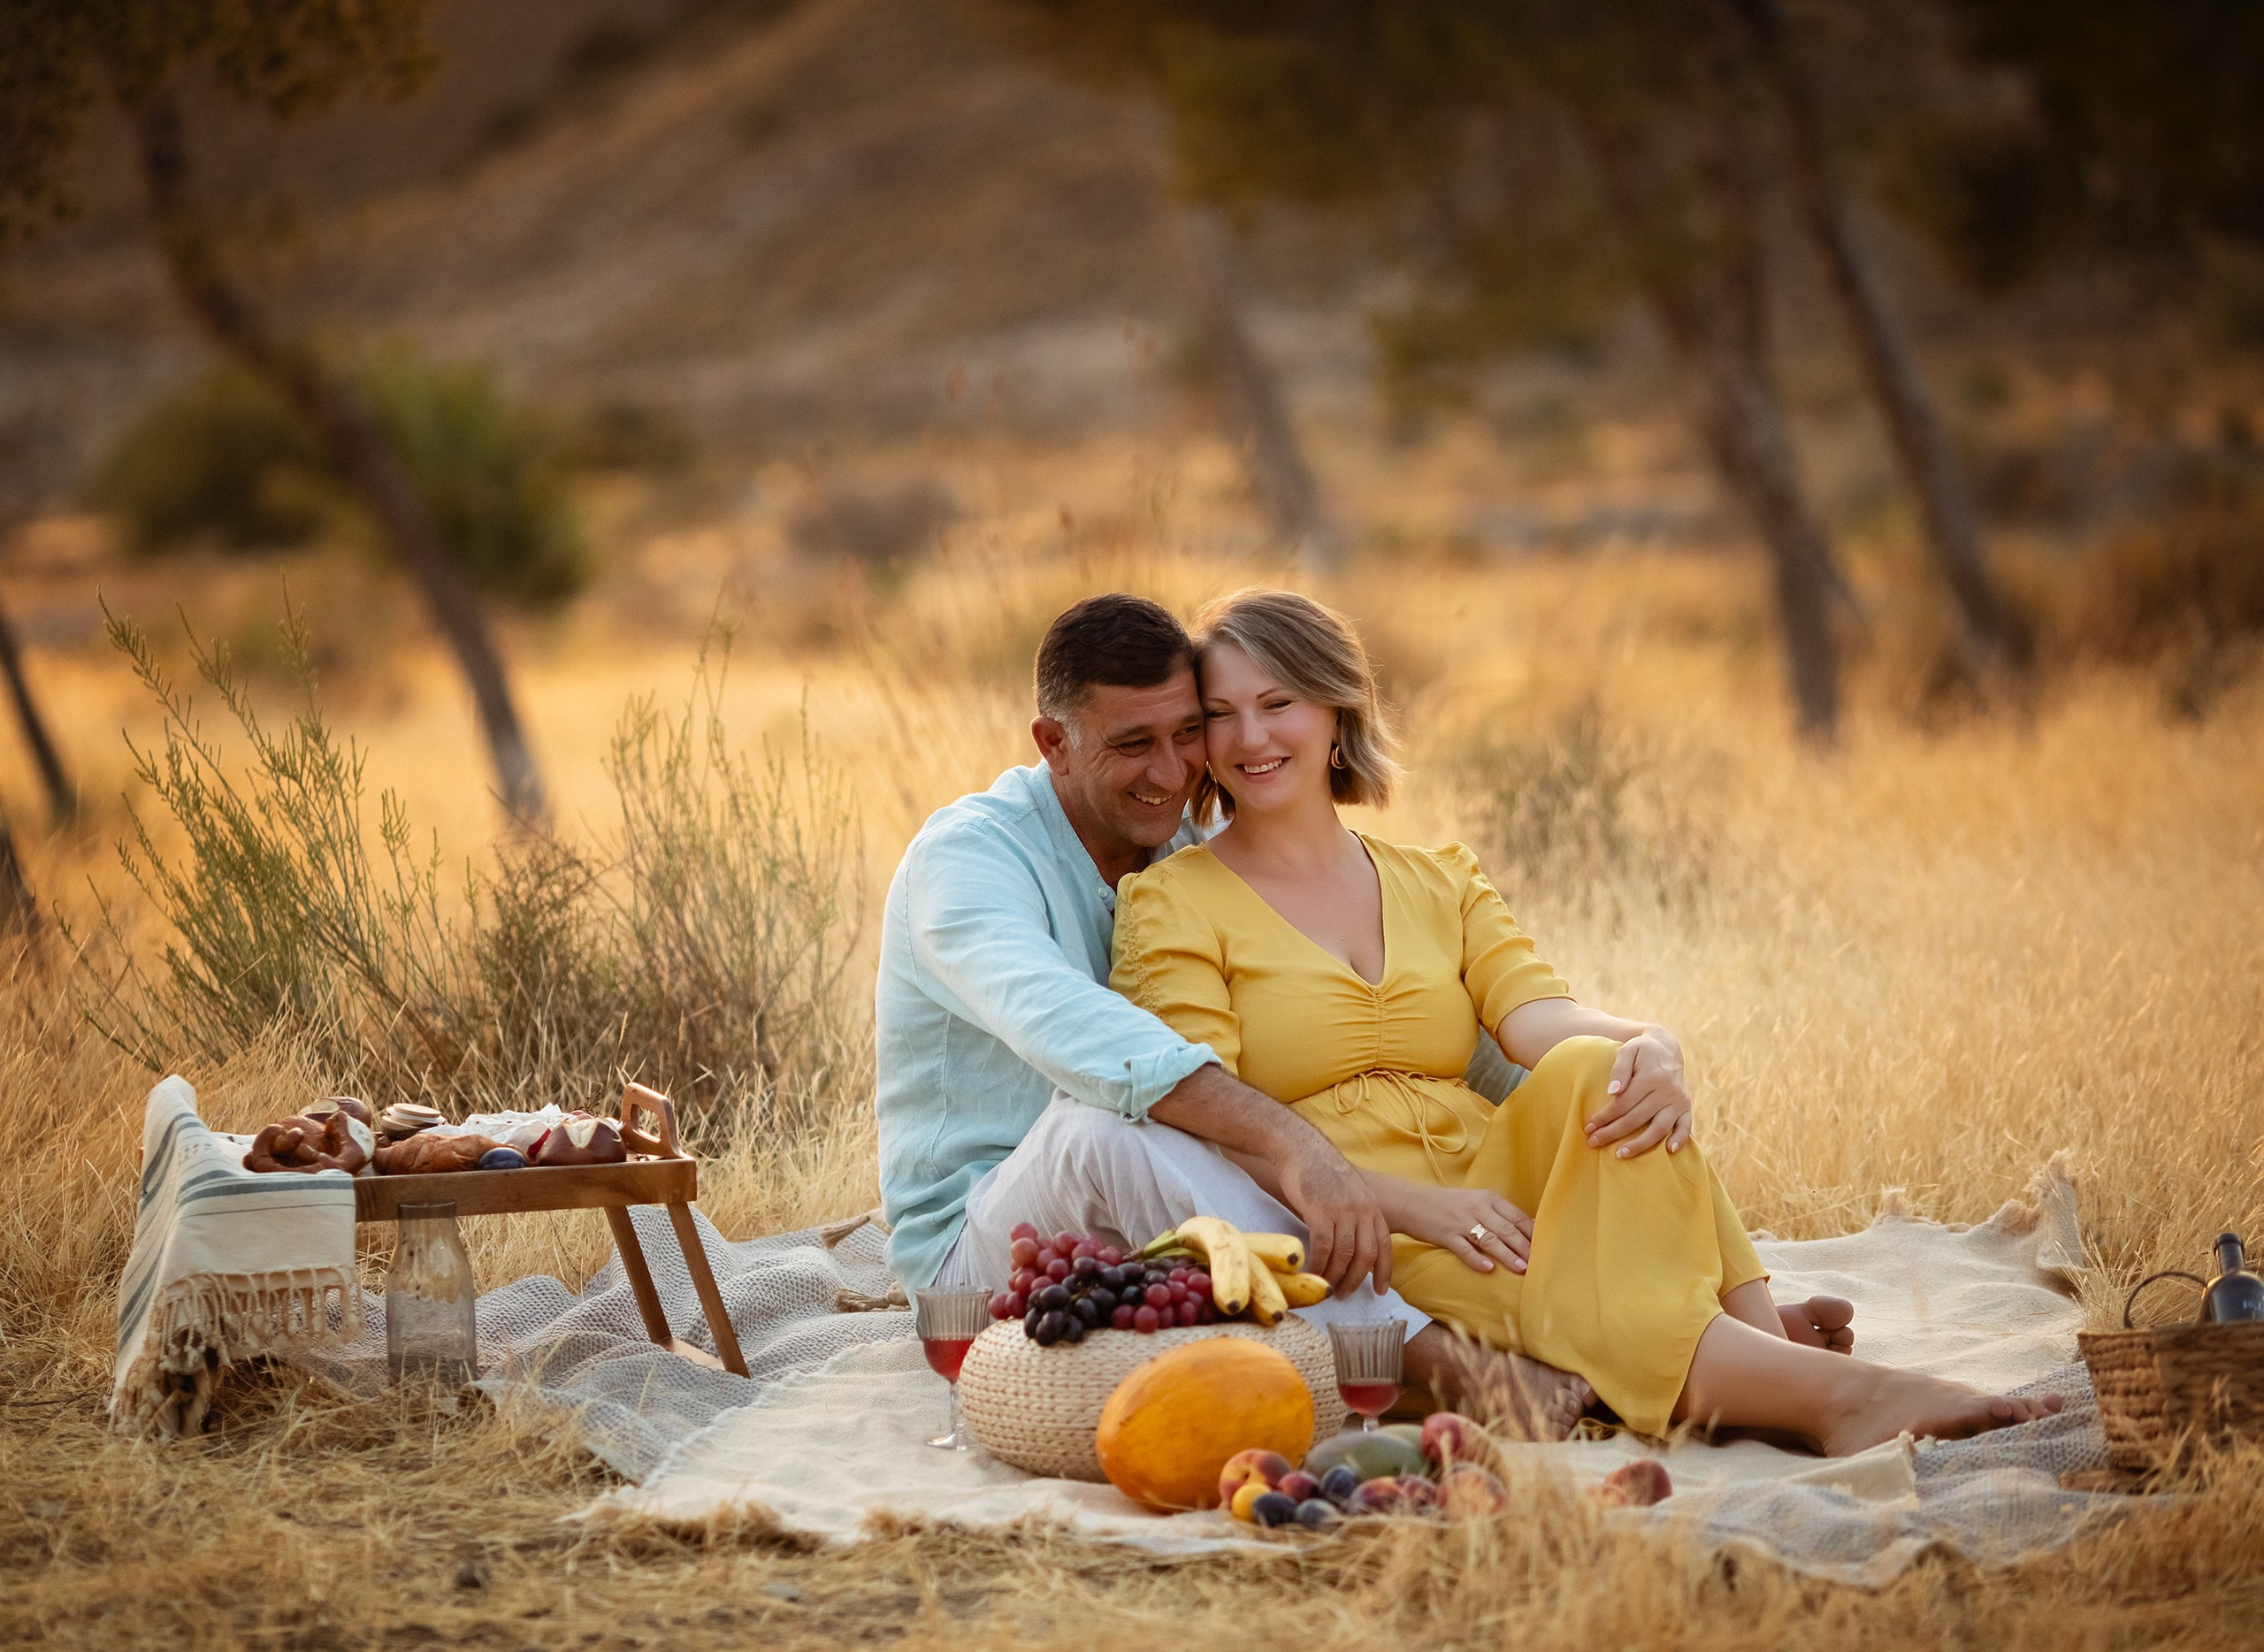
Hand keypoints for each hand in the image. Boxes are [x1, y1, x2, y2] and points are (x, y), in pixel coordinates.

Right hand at [1277, 1140, 1394, 1297]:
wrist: (1303, 1149)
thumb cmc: (1323, 1172)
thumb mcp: (1350, 1192)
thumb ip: (1355, 1215)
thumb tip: (1353, 1247)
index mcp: (1372, 1207)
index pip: (1384, 1245)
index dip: (1384, 1271)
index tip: (1379, 1290)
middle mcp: (1362, 1210)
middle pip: (1365, 1255)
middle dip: (1355, 1280)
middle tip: (1344, 1294)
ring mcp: (1342, 1211)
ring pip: (1344, 1255)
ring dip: (1335, 1276)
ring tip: (1326, 1287)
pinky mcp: (1320, 1211)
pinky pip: (1323, 1247)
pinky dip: (1318, 1264)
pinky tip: (1312, 1272)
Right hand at [1383, 1182, 1532, 1274]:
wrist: (1411, 1202)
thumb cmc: (1447, 1204)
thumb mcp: (1474, 1201)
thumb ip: (1497, 1214)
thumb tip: (1526, 1230)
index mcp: (1487, 1198)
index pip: (1517, 1216)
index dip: (1532, 1233)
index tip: (1546, 1247)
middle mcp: (1477, 1207)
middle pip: (1507, 1229)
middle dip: (1525, 1247)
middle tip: (1539, 1263)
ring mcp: (1461, 1221)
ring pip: (1490, 1240)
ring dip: (1507, 1255)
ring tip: (1521, 1268)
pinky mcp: (1446, 1235)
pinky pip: (1464, 1249)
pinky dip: (1477, 1259)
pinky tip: (1488, 1269)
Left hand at [1586, 1029, 1692, 1157]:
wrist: (1666, 1048)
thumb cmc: (1641, 1051)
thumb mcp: (1627, 1051)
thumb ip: (1618, 1069)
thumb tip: (1612, 1092)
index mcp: (1651, 1077)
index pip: (1623, 1104)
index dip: (1604, 1117)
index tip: (1588, 1127)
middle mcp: (1667, 1091)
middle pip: (1636, 1118)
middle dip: (1612, 1133)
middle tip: (1593, 1142)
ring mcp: (1678, 1101)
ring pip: (1659, 1128)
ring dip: (1640, 1144)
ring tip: (1620, 1154)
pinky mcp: (1686, 1107)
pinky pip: (1686, 1127)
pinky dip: (1680, 1140)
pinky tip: (1669, 1152)